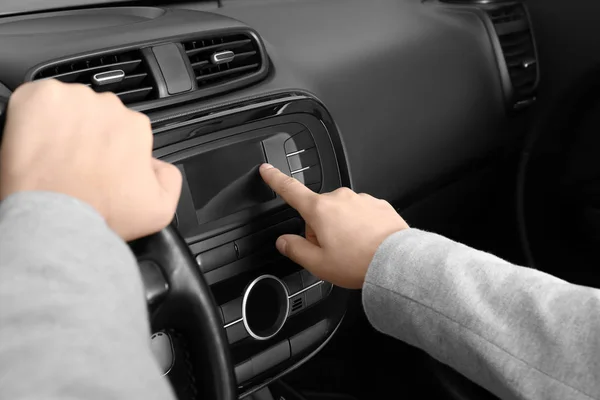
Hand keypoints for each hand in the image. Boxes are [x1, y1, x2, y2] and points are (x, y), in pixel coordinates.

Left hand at [0, 80, 181, 240]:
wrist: (56, 216)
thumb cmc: (100, 213)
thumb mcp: (160, 209)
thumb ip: (170, 178)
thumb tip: (158, 163)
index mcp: (136, 127)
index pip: (127, 129)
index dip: (114, 148)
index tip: (101, 165)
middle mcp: (107, 107)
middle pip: (98, 114)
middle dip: (89, 134)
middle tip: (77, 163)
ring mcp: (71, 99)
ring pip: (69, 106)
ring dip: (63, 125)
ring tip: (55, 157)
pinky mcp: (37, 98)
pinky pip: (36, 99)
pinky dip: (34, 117)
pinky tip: (37, 144)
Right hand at [260, 164, 407, 288]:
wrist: (395, 261)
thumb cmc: (359, 262)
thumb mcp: (318, 263)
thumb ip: (296, 249)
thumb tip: (284, 242)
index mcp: (320, 210)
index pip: (290, 190)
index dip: (275, 179)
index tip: (267, 169)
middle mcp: (340, 198)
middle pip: (319, 211)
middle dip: (320, 229)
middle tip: (332, 252)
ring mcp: (360, 199)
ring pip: (341, 213)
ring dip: (342, 228)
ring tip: (354, 251)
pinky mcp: (378, 204)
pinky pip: (361, 214)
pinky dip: (361, 227)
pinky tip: (367, 244)